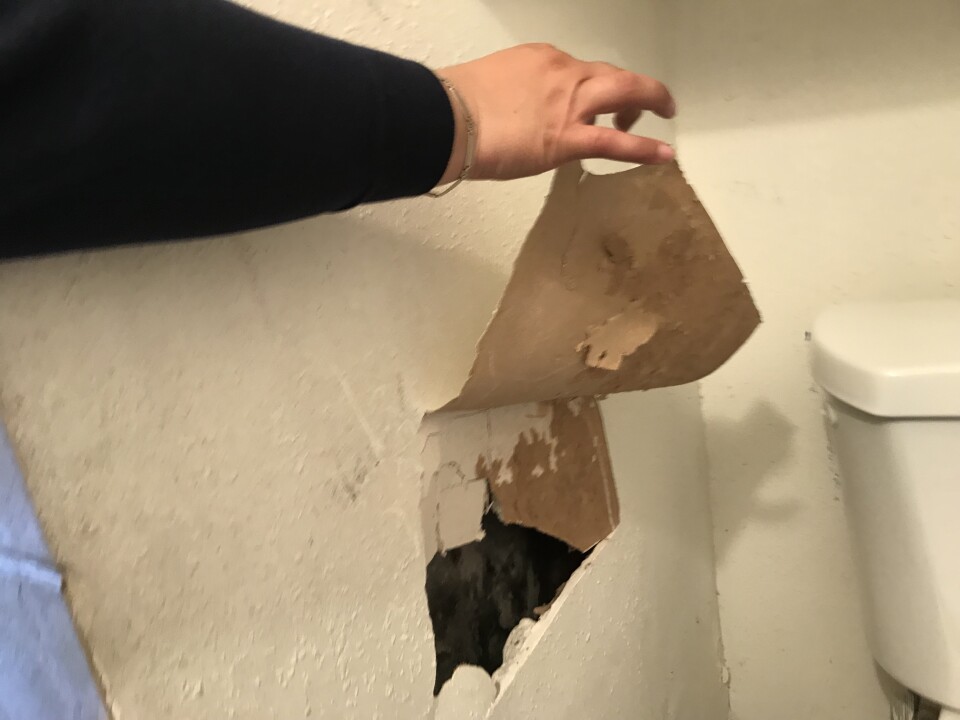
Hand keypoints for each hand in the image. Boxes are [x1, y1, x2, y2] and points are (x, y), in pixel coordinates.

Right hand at [436, 43, 675, 184]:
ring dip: (650, 101)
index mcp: (540, 59)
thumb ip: (511, 99)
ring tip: (665, 114)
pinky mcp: (568, 138)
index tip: (587, 105)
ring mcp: (569, 103)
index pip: (576, 71)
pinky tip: (664, 153)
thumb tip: (513, 119)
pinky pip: (616, 142)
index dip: (588, 87)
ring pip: (625, 92)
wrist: (448, 117)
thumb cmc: (454, 107)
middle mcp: (562, 73)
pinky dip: (645, 146)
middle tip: (646, 102)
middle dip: (634, 86)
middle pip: (611, 74)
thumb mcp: (489, 88)